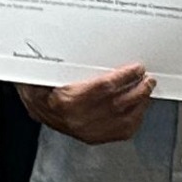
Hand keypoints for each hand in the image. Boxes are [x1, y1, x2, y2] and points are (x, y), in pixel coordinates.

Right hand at [21, 63, 151, 142]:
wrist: (33, 105)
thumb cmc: (40, 85)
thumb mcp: (45, 69)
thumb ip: (61, 60)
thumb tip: (77, 44)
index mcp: (65, 100)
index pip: (104, 88)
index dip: (124, 77)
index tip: (136, 68)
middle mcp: (77, 119)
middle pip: (118, 104)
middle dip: (137, 89)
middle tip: (147, 78)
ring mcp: (86, 131)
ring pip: (123, 120)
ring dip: (140, 104)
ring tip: (146, 90)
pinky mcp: (92, 137)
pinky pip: (120, 132)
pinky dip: (134, 120)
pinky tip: (138, 109)